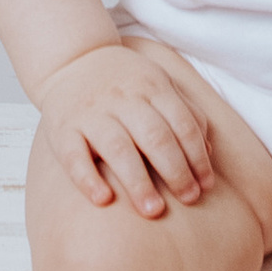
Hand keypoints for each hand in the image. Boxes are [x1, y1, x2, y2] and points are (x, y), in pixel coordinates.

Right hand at [36, 44, 216, 218]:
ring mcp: (91, 113)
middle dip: (175, 172)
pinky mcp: (62, 129)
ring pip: (118, 149)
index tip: (206, 186)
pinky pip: (73, 156)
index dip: (197, 157)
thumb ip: (186, 113)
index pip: (182, 124)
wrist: (72, 60)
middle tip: (189, 200)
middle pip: (155, 137)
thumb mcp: (159, 85)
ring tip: (153, 210)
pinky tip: (104, 200)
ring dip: (138, 182)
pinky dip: (88, 179)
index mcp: (152, 87)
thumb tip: (208, 152)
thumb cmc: (125, 82)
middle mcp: (123, 98)